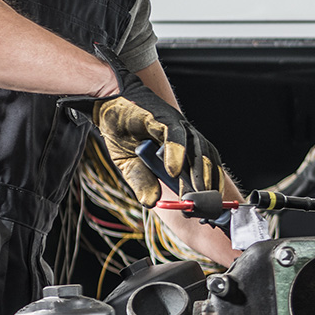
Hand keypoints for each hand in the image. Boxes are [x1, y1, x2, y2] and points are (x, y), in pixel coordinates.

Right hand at [92, 65, 222, 206]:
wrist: (106, 104)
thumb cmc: (122, 132)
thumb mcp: (130, 165)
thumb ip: (142, 182)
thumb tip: (151, 203)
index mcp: (183, 149)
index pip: (204, 169)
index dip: (208, 189)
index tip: (205, 210)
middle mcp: (185, 137)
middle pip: (206, 161)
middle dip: (206, 186)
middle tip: (202, 207)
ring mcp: (176, 126)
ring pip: (196, 148)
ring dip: (196, 173)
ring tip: (193, 194)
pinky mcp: (163, 116)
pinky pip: (175, 134)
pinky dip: (176, 152)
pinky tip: (173, 170)